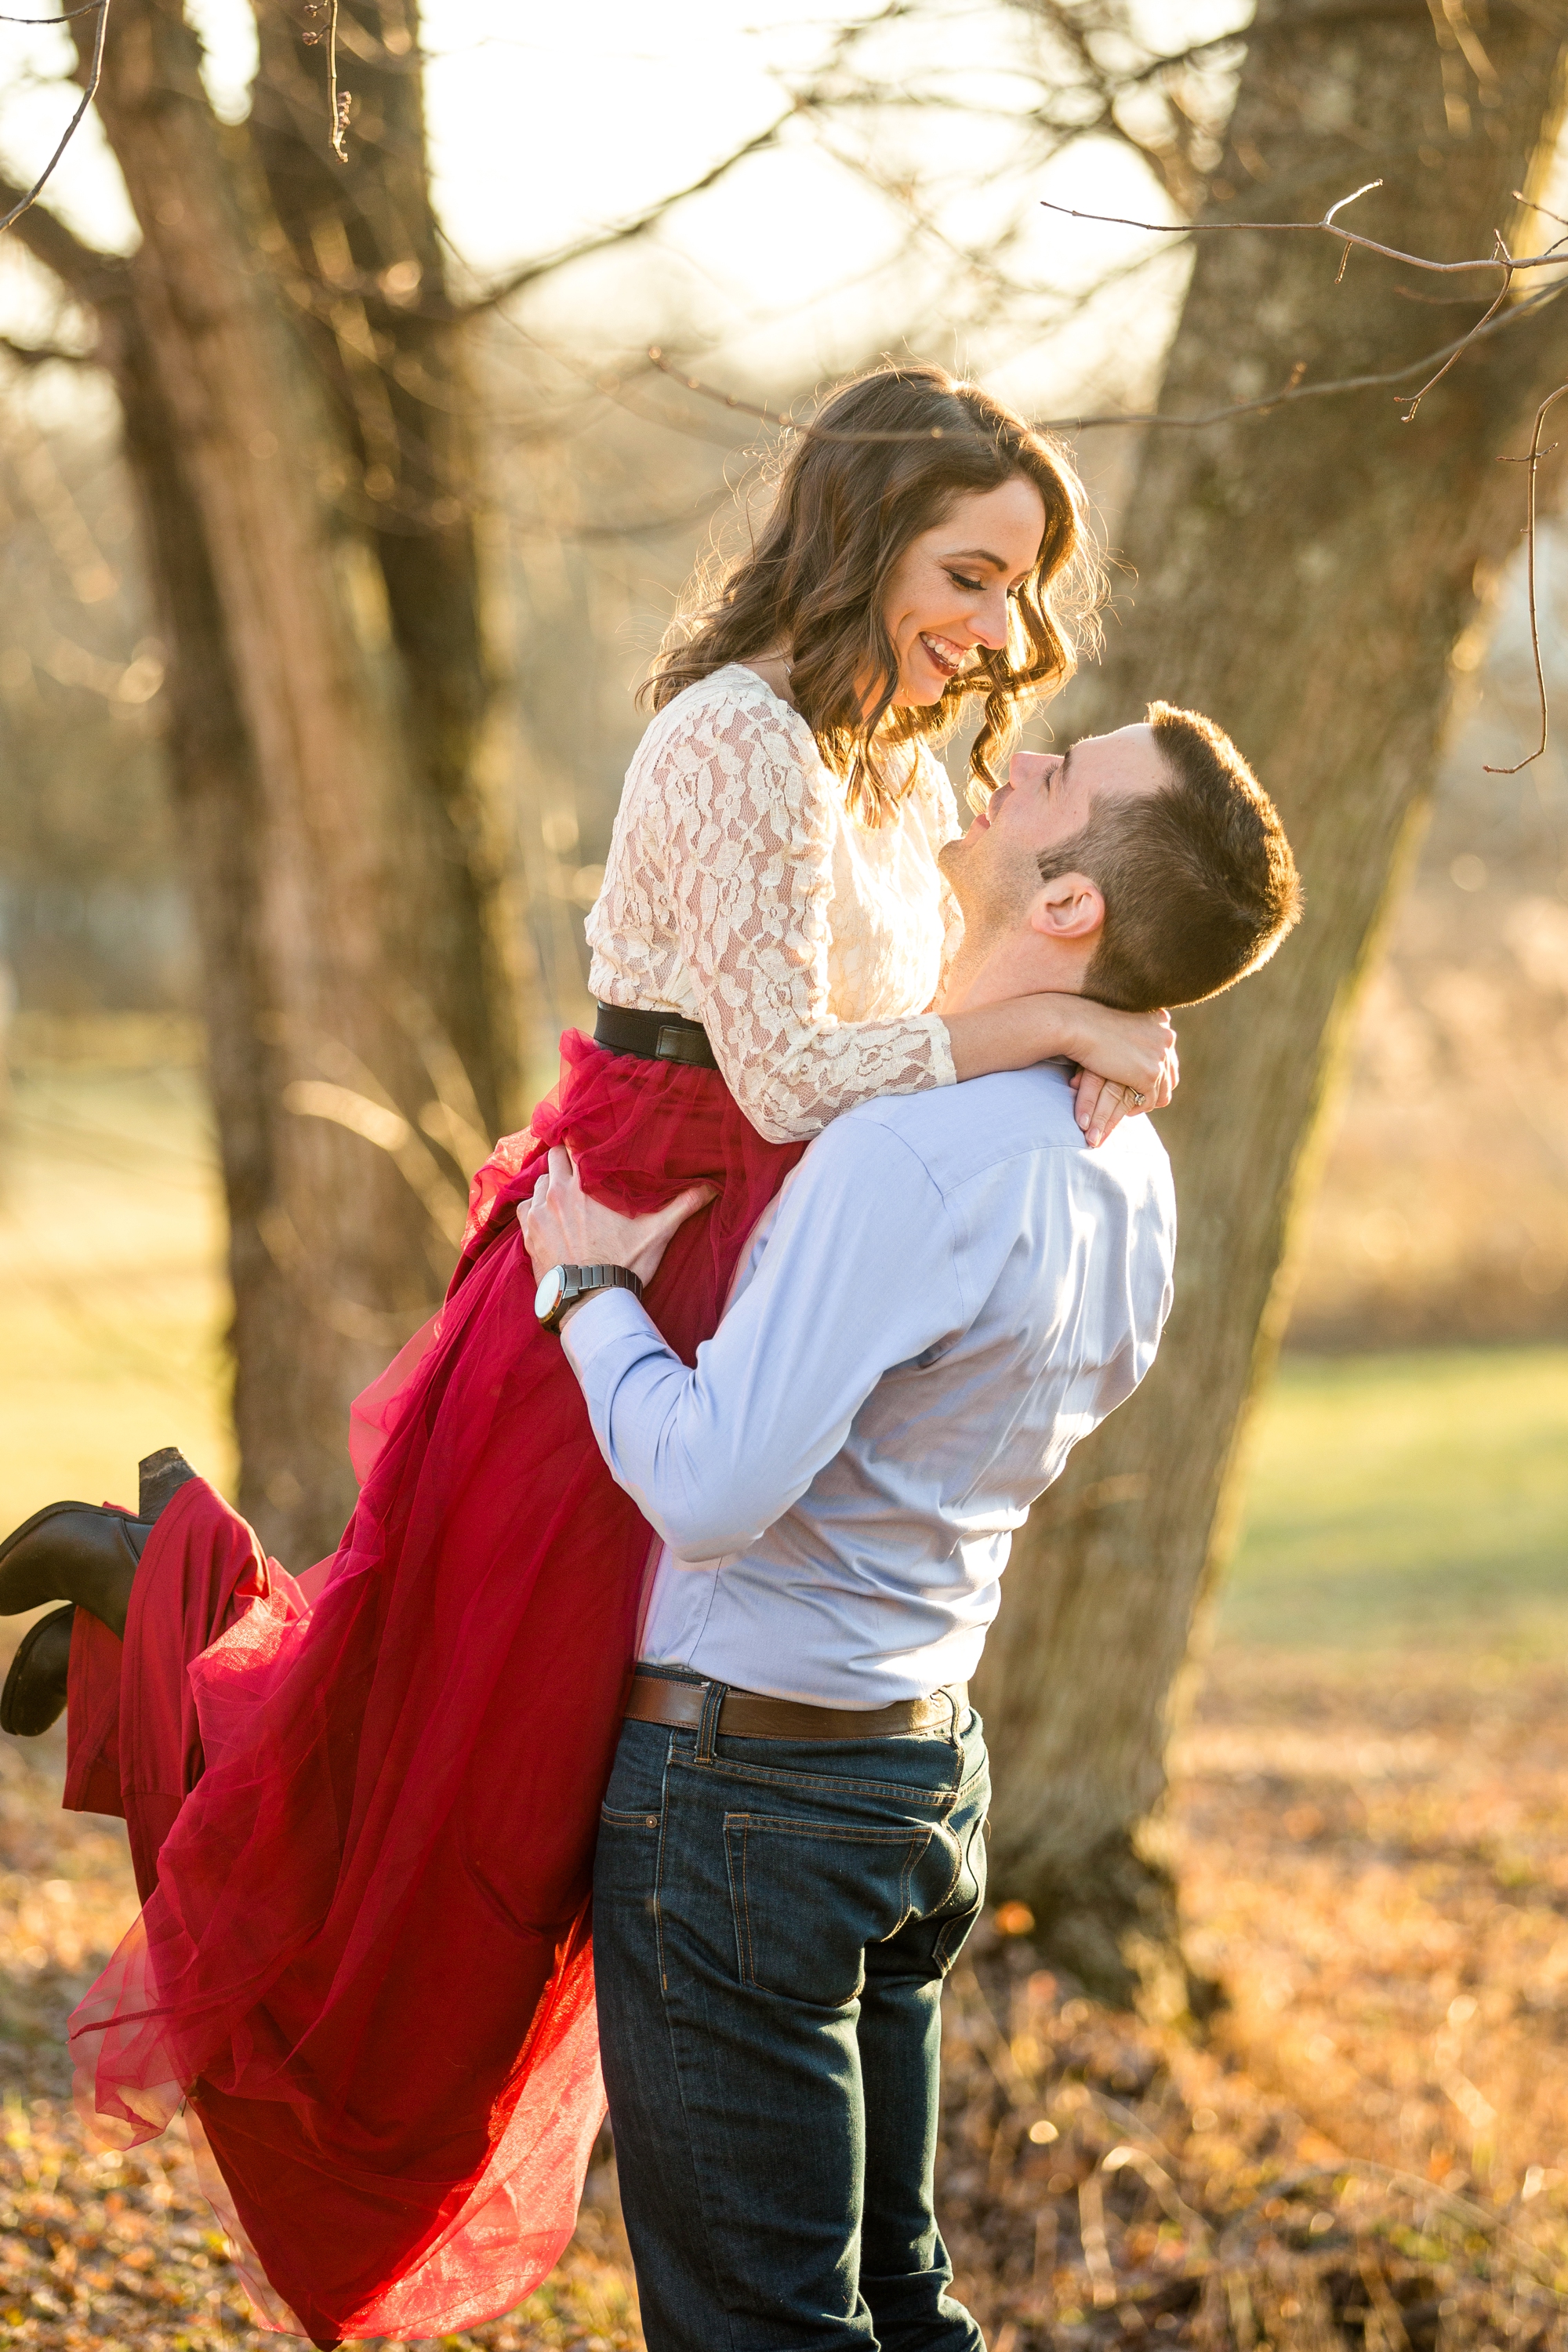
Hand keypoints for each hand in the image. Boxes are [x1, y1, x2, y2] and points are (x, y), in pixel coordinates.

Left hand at [522, 1146, 713, 1301]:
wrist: (592, 1300)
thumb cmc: (624, 1264)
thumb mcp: (657, 1233)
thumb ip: (682, 1205)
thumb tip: (711, 1188)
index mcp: (587, 1184)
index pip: (576, 1145)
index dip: (582, 1142)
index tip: (591, 1147)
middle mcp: (558, 1192)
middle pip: (553, 1158)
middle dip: (564, 1161)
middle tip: (579, 1171)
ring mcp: (540, 1213)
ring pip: (539, 1183)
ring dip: (549, 1185)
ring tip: (564, 1196)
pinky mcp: (528, 1234)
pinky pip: (524, 1208)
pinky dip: (534, 1208)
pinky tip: (547, 1216)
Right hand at [1067, 1006, 1178, 1148]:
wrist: (1079, 1025)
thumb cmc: (1089, 1022)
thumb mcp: (1121, 1024)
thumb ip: (1135, 1035)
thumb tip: (1139, 1054)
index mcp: (1160, 1019)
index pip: (1168, 1054)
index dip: (1157, 1071)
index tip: (1142, 1081)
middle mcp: (1166, 1037)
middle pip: (1170, 1073)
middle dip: (1158, 1089)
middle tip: (1142, 1099)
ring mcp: (1160, 1056)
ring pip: (1162, 1090)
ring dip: (1147, 1100)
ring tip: (1132, 1108)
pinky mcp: (1150, 1074)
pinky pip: (1149, 1100)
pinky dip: (1138, 1108)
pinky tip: (1126, 1111)